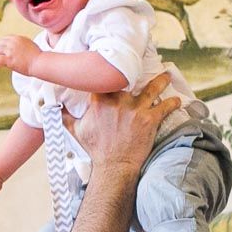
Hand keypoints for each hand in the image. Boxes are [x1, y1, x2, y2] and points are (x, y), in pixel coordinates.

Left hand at [0, 35, 38, 73]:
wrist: (40, 62)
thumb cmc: (37, 57)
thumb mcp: (29, 45)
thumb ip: (21, 44)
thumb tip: (17, 48)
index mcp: (18, 38)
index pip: (4, 39)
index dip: (1, 45)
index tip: (2, 51)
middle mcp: (12, 43)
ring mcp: (10, 51)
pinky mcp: (9, 59)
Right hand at [64, 71, 178, 174]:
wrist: (113, 167)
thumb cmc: (95, 149)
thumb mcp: (76, 131)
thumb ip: (65, 116)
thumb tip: (53, 107)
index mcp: (100, 101)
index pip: (105, 78)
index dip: (110, 70)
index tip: (114, 64)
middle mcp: (118, 102)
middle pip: (130, 80)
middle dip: (136, 72)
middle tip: (143, 63)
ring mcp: (136, 110)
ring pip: (152, 89)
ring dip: (161, 81)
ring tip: (167, 75)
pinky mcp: (149, 120)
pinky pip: (164, 107)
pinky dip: (172, 103)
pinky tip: (178, 99)